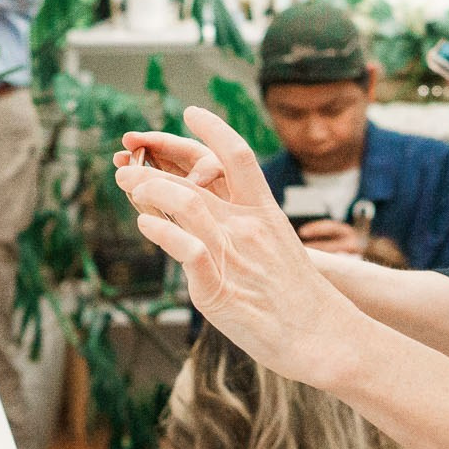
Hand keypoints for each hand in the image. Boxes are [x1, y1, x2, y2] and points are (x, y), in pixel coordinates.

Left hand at [113, 107, 353, 384]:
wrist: (322, 336)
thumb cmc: (299, 297)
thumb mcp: (278, 245)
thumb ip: (245, 226)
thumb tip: (210, 214)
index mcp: (265, 211)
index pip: (237, 155)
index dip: (213, 129)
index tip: (190, 112)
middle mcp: (247, 226)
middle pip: (196, 176)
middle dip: (156, 162)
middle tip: (127, 158)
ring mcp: (233, 254)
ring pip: (185, 203)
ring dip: (148, 188)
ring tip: (126, 181)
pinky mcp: (218, 287)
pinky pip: (186, 248)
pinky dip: (160, 231)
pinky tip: (144, 224)